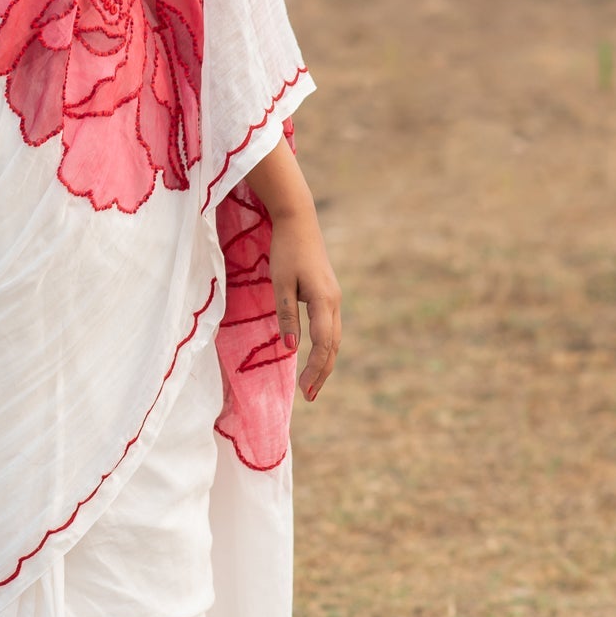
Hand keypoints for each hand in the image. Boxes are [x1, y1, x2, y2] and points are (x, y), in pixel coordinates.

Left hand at [269, 209, 341, 401]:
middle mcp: (334, 302)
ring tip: (311, 383)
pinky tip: (315, 356)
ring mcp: (334, 298)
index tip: (304, 391)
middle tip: (308, 396)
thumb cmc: (285, 250)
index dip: (314, 369)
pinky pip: (330, 327)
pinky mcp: (328, 294)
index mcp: (324, 301)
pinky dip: (324, 346)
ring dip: (324, 362)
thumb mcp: (281, 284)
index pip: (322, 344)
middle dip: (322, 372)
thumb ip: (286, 316)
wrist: (298, 220)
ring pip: (334, 338)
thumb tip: (290, 349)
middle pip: (333, 346)